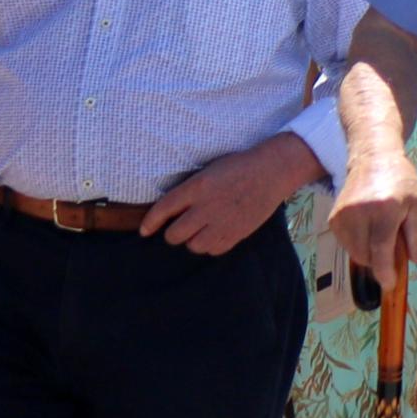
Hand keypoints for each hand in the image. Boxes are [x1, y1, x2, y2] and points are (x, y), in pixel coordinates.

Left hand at [143, 133, 320, 258]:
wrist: (272, 171)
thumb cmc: (238, 167)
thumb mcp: (207, 171)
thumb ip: (189, 191)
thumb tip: (171, 211)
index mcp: (197, 188)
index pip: (163, 209)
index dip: (150, 223)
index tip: (144, 231)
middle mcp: (206, 207)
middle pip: (175, 235)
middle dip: (174, 233)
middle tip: (181, 227)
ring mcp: (222, 222)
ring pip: (193, 246)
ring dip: (193, 240)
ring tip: (202, 230)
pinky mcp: (237, 233)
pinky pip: (213, 250)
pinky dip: (211, 245)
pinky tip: (216, 234)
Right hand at [330, 139, 416, 284]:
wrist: (372, 158)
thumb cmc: (402, 181)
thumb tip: (413, 260)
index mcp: (384, 209)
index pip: (380, 248)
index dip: (385, 271)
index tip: (389, 285)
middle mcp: (359, 213)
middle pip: (366, 255)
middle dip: (380, 261)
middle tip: (395, 248)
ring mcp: (342, 216)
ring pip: (354, 252)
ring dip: (369, 253)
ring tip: (382, 232)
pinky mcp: (333, 218)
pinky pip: (346, 244)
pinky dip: (359, 244)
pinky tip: (369, 228)